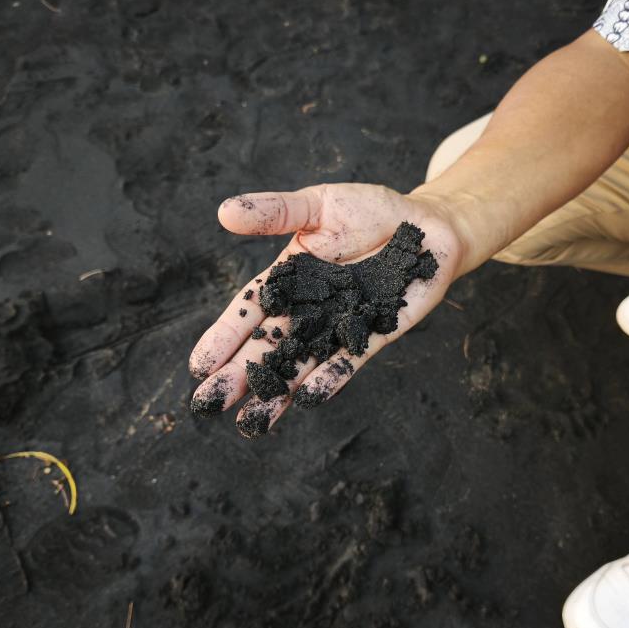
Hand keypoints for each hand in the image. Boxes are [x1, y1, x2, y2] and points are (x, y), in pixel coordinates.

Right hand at [189, 183, 465, 437]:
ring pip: (302, 364)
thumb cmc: (371, 210)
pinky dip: (330, 380)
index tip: (199, 365)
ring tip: (250, 423)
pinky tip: (308, 400)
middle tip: (209, 405)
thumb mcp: (318, 204)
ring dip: (278, 393)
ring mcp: (340, 326)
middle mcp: (309, 310)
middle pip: (269, 346)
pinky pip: (348, 361)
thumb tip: (224, 211)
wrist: (429, 226)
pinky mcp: (374, 334)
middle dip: (240, 376)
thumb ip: (276, 212)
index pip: (249, 312)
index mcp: (288, 280)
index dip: (224, 337)